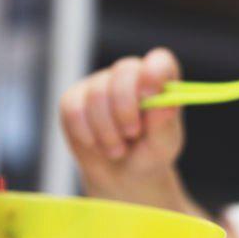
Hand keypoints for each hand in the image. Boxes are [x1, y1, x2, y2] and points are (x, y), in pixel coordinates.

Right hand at [59, 47, 191, 211]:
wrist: (122, 176)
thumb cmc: (149, 153)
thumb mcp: (163, 145)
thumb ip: (164, 123)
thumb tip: (162, 102)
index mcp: (160, 81)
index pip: (159, 61)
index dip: (154, 72)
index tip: (149, 94)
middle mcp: (130, 75)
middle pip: (123, 72)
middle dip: (126, 109)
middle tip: (132, 134)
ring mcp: (100, 84)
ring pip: (97, 95)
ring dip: (107, 131)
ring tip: (118, 150)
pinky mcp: (74, 98)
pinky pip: (74, 111)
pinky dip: (86, 134)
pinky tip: (97, 145)